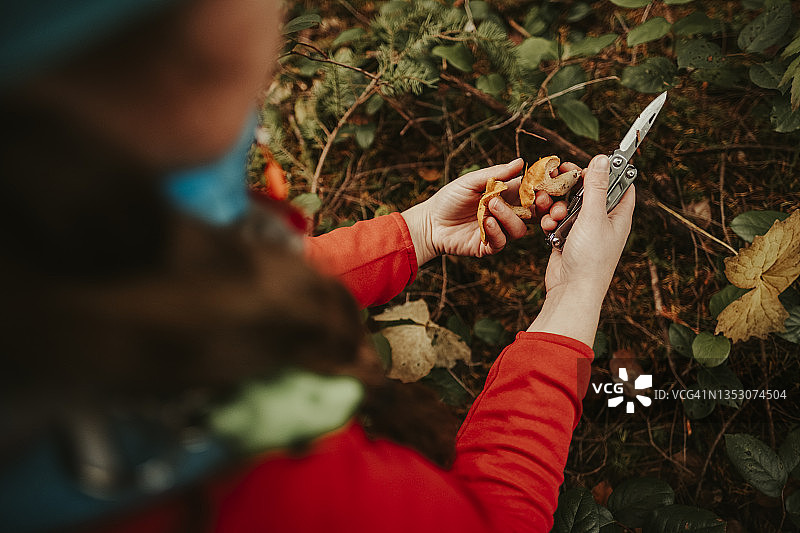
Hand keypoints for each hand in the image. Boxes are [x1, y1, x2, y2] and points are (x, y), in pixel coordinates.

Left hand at [401, 159, 574, 265]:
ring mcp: (500, 230)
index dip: (545, 190)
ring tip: (490, 206)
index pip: (534, 193)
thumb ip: (496, 174)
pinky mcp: (490, 246)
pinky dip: (496, 231)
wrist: (429, 222)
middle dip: (544, 209)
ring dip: (509, 217)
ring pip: (521, 229)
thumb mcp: (471, 181)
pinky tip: (485, 222)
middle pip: (536, 214)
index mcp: (507, 195)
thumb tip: (520, 161)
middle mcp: (507, 213)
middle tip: (539, 201)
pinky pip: (502, 241)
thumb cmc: (449, 199)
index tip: (550, 184)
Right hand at [528, 155, 634, 345]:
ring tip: (555, 215)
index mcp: (618, 215)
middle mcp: (603, 221)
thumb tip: (603, 158)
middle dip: (572, 187)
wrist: (571, 291)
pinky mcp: (566, 239)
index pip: (620, 184)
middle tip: (561, 178)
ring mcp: (584, 230)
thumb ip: (596, 187)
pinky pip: (557, 220)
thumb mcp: (594, 217)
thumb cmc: (590, 258)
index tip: (592, 162)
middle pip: (589, 192)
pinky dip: (551, 222)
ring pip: (569, 205)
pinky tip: (549, 229)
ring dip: (557, 206)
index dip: (607, 170)